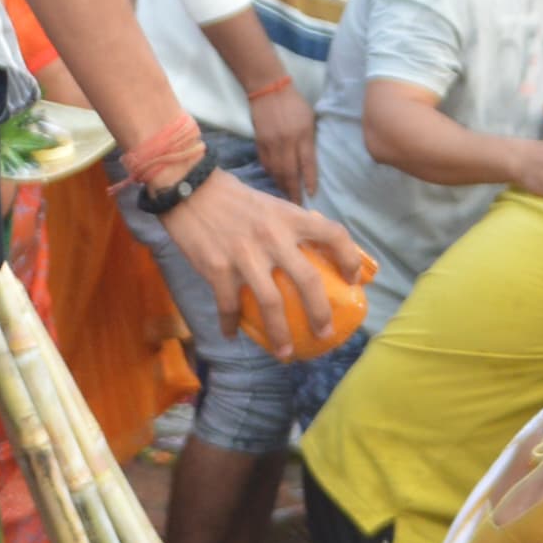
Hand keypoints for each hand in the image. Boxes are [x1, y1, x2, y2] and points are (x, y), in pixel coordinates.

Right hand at [159, 168, 368, 349]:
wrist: (189, 189)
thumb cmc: (233, 199)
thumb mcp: (271, 205)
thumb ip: (291, 227)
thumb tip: (312, 252)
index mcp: (290, 218)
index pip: (333, 235)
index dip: (350, 259)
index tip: (353, 280)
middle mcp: (273, 237)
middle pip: (308, 281)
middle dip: (320, 313)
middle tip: (324, 333)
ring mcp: (245, 255)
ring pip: (271, 304)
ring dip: (280, 334)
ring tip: (286, 353)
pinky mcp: (217, 268)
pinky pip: (229, 306)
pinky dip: (231, 324)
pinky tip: (233, 334)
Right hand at [247, 74, 318, 199]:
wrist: (268, 89)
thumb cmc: (294, 104)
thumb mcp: (309, 120)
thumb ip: (309, 141)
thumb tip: (307, 164)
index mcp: (302, 135)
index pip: (307, 163)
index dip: (309, 181)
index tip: (311, 195)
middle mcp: (287, 141)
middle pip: (290, 172)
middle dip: (294, 191)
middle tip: (296, 205)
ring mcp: (271, 143)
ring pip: (276, 171)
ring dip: (281, 186)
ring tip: (286, 198)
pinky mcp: (259, 142)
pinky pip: (265, 164)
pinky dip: (271, 175)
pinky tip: (274, 182)